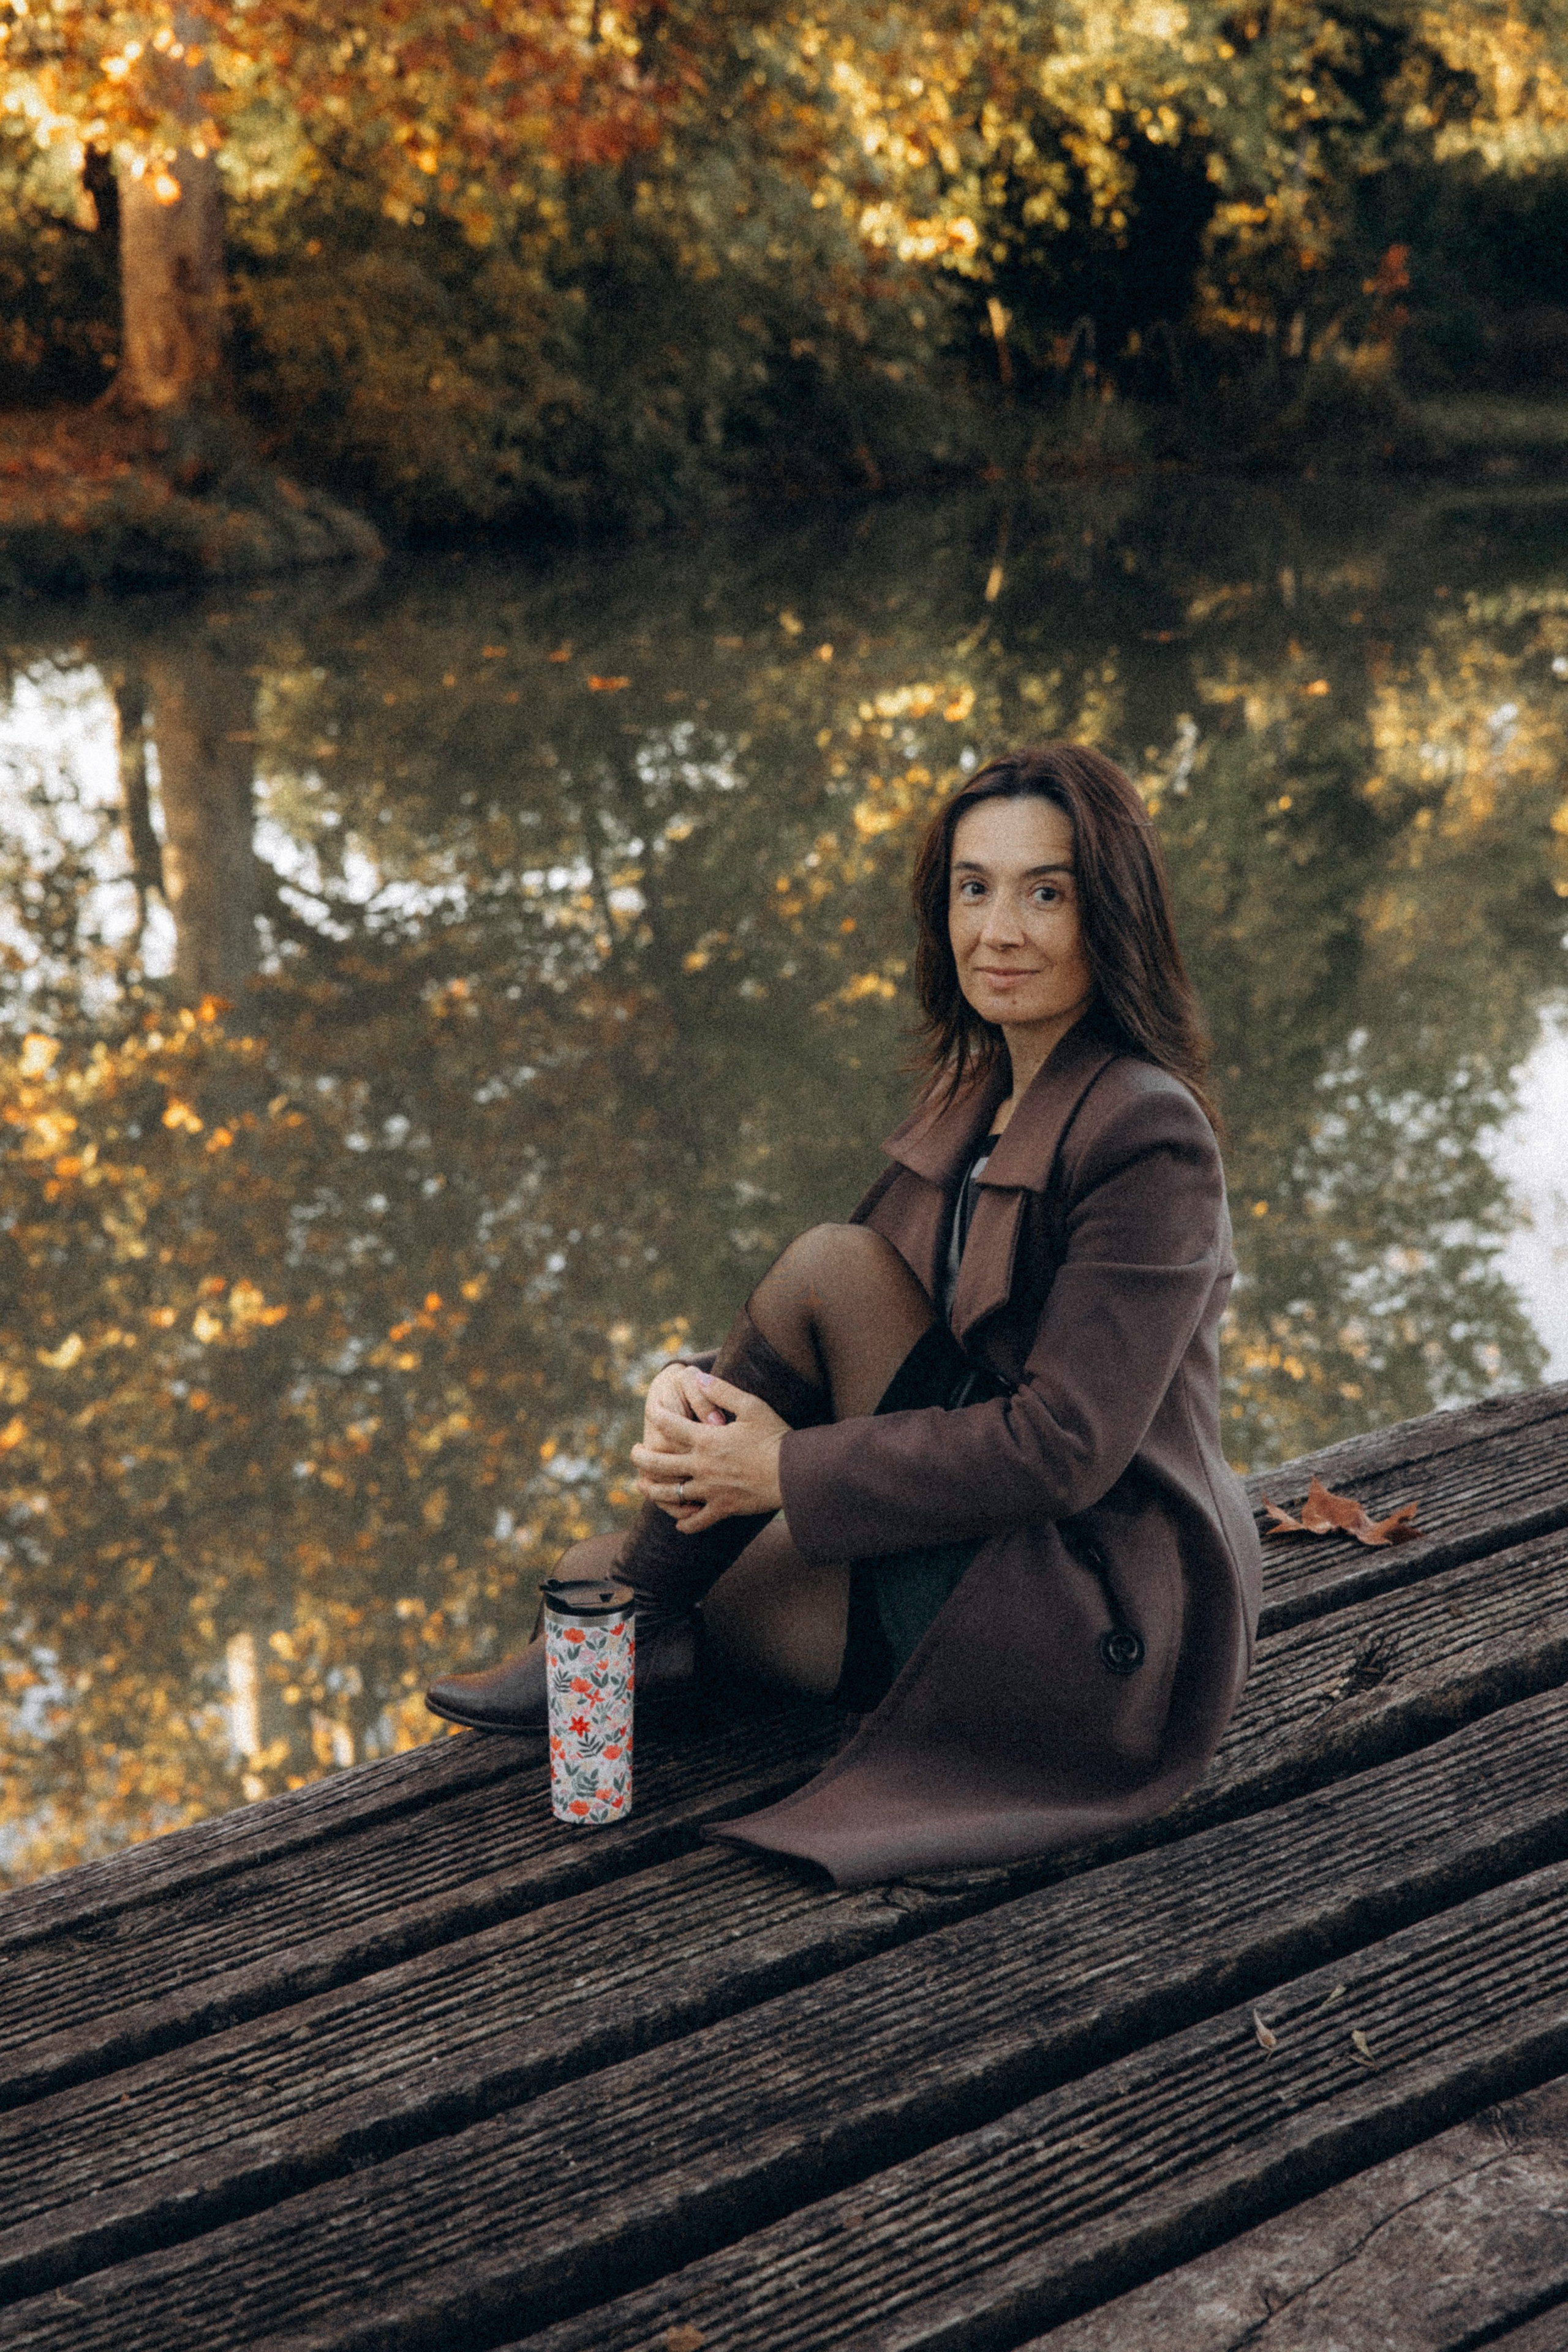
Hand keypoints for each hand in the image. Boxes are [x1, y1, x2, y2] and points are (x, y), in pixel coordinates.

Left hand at [630, 1368, 787, 1530]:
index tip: (651, 1409)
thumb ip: (723, 1391)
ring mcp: (710, 1490)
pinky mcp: (723, 1508)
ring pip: (670, 1495)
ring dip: (652, 1490)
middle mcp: (701, 1466)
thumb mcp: (752, 1406)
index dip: (656, 1415)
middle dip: (641, 1457)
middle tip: (634, 1452)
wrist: (794, 1473)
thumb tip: (699, 1378)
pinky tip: (679, 1524)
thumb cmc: (776, 1436)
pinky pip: (697, 1521)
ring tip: (642, 1485)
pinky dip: (686, 1524)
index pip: (669, 1425)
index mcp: (706, 1439)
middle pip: (659, 1464)